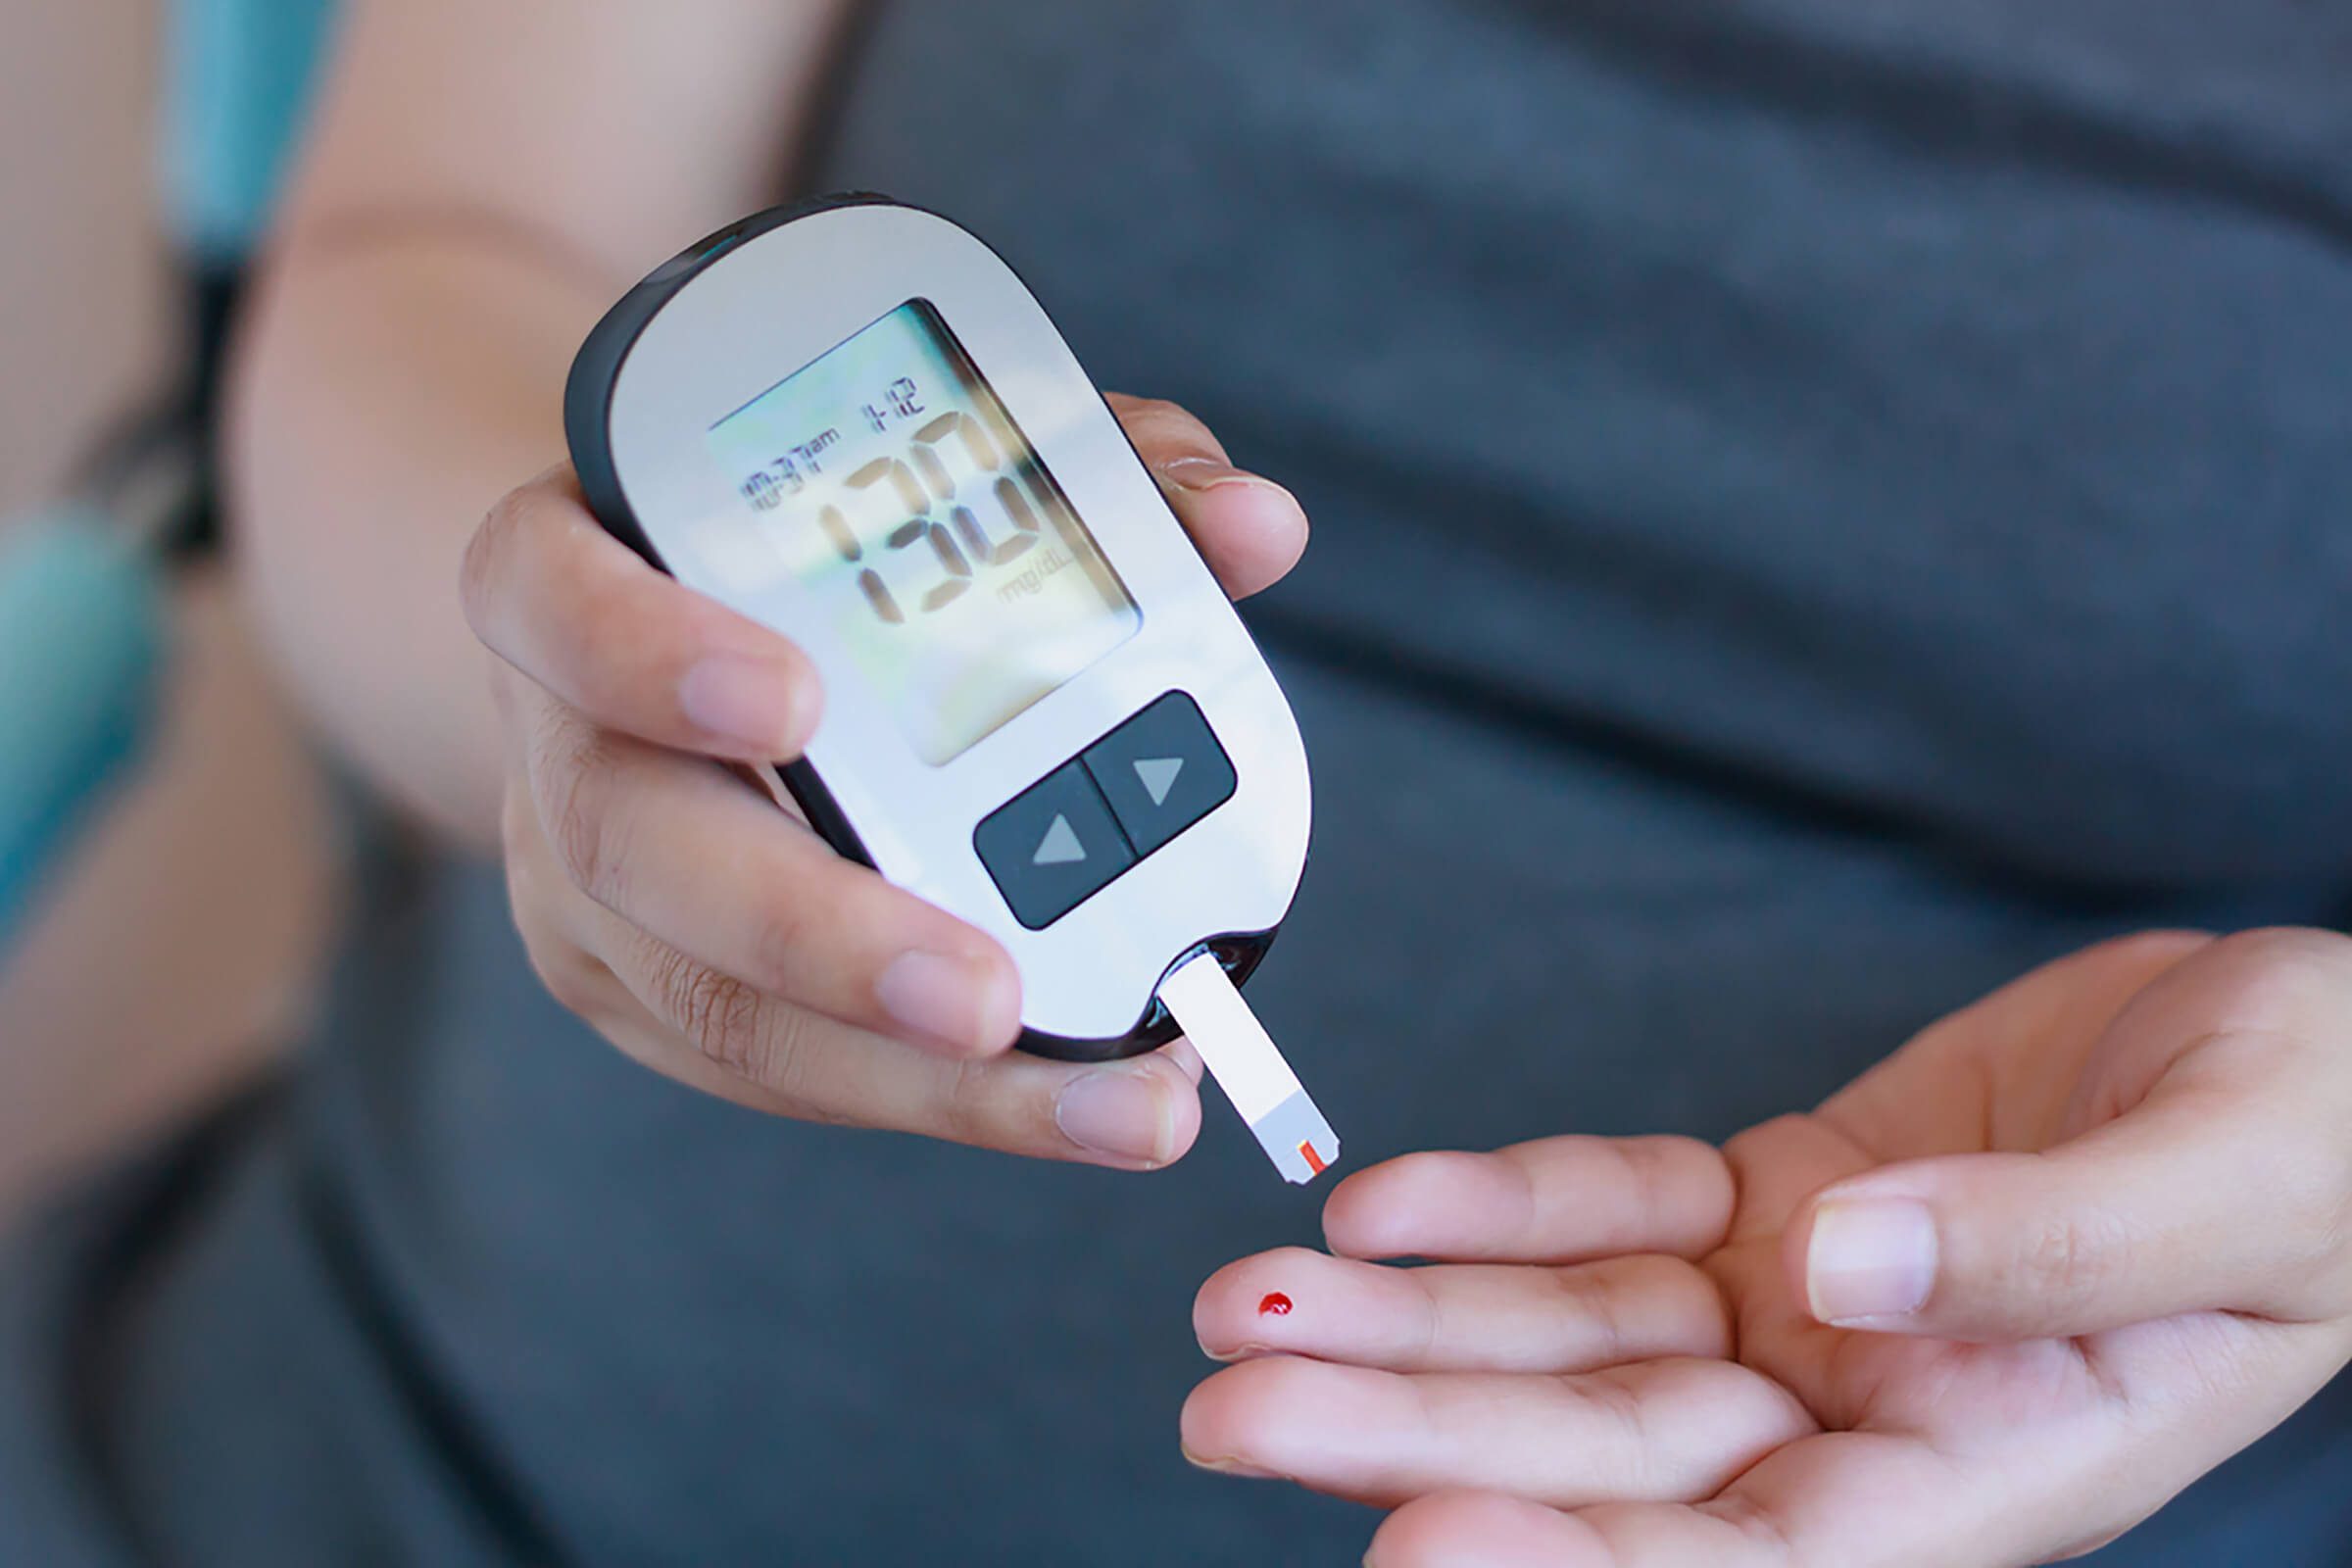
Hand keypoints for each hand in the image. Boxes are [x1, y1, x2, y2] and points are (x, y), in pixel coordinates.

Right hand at [459, 395, 1305, 1166]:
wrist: (646, 635)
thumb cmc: (804, 550)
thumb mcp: (927, 473)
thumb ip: (1084, 476)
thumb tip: (1258, 528)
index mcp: (582, 569)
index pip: (551, 595)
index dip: (647, 649)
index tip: (792, 697)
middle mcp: (564, 745)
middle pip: (639, 850)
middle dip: (827, 936)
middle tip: (990, 996)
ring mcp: (589, 894)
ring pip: (719, 1007)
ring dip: (925, 1078)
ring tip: (1113, 1105)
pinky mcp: (650, 999)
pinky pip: (785, 1071)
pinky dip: (940, 1098)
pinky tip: (1078, 1103)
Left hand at [1184, 930, 2351, 1563]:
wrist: (2307, 1044)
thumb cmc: (2324, 1131)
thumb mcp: (2231, 1187)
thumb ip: (2049, 1249)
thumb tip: (1852, 1280)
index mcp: (1995, 1467)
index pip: (1760, 1561)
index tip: (1417, 1545)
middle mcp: (1872, 1411)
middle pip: (1608, 1450)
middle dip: (1414, 1431)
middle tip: (1233, 1408)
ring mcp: (1811, 1308)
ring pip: (1573, 1336)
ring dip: (1409, 1322)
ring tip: (1251, 1308)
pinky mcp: (1781, 1204)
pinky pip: (1615, 1214)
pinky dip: (1499, 1206)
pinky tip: (1385, 1203)